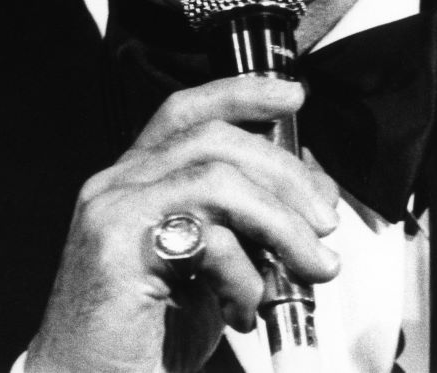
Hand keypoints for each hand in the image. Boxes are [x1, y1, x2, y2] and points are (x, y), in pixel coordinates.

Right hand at [25, 76, 340, 372]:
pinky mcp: (118, 251)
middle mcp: (116, 186)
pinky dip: (245, 274)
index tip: (292, 98)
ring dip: (281, 221)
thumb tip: (312, 196)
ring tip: (310, 266)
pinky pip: (207, 238)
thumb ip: (250, 226)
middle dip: (284, 173)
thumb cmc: (145, 342)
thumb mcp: (213, 271)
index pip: (186, 113)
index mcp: (136, 182)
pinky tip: (246, 310)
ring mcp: (112, 213)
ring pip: (216, 178)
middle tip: (324, 222)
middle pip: (213, 138)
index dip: (241, 93)